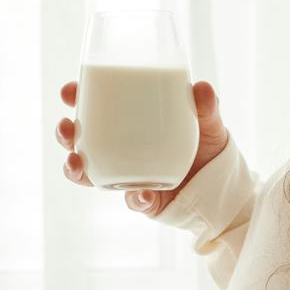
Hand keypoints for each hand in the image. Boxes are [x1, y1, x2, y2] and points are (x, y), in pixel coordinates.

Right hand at [56, 79, 233, 214]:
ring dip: (76, 170)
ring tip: (75, 163)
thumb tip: (202, 88)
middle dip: (65, 135)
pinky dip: (135, 198)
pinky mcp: (144, 201)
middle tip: (65, 127)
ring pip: (92, 175)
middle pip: (82, 141)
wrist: (224, 186)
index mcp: (131, 124)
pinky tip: (140, 193)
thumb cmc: (209, 147)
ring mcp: (128, 178)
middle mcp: (122, 151)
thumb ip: (207, 107)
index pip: (96, 108)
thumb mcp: (209, 123)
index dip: (76, 98)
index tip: (69, 91)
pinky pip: (133, 200)